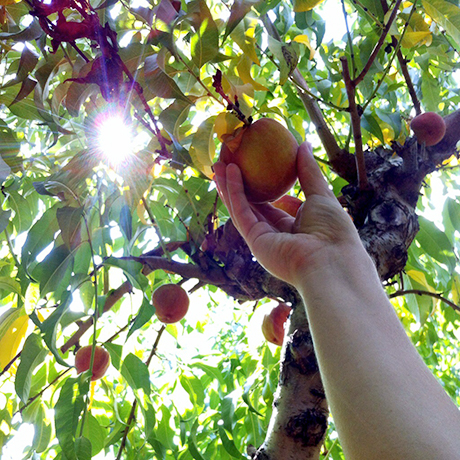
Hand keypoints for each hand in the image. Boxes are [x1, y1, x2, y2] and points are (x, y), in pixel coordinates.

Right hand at [213, 142, 361, 287]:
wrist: (331, 261)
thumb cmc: (333, 231)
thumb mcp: (322, 195)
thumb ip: (309, 172)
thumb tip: (303, 144)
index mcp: (296, 226)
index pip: (276, 205)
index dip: (263, 188)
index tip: (254, 169)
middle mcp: (277, 234)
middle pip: (253, 206)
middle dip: (239, 185)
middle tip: (228, 163)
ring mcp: (264, 239)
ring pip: (242, 208)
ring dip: (229, 186)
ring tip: (219, 163)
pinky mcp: (255, 241)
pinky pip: (242, 213)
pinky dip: (235, 193)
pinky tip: (230, 172)